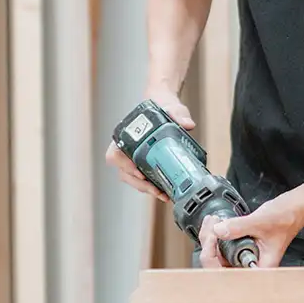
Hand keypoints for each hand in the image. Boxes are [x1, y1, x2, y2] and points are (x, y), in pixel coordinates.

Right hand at [104, 84, 194, 199]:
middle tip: (156, 190)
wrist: (166, 107)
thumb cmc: (164, 107)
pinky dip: (152, 187)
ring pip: (132, 179)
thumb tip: (188, 124)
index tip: (139, 173)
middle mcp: (126, 148)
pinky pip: (142, 180)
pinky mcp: (144, 164)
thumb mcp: (172, 109)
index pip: (115, 154)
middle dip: (139, 184)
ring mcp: (133, 158)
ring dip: (145, 189)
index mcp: (126, 135)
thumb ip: (178, 114)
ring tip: (163, 195)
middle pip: (124, 172)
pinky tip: (165, 193)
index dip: (124, 166)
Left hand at [197, 193, 303, 270]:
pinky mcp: (241, 248)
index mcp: (258, 268)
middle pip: (218, 267)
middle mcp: (250, 266)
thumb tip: (218, 231)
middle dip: (209, 246)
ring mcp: (244, 257)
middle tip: (210, 227)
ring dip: (210, 239)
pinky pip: (222, 247)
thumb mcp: (260, 221)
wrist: (294, 208)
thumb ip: (238, 227)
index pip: (227, 274)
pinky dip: (216, 236)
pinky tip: (215, 223)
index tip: (212, 238)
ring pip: (218, 256)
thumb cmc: (286, 219)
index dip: (214, 258)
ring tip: (212, 222)